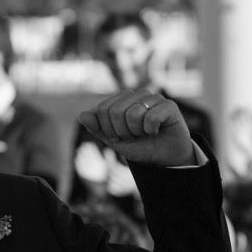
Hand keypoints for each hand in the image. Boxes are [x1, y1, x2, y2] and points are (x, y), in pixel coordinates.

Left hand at [78, 89, 198, 167]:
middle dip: (122, 131)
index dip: (108, 129)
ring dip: (137, 131)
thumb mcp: (114, 140)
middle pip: (116, 111)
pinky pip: (151, 117)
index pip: (102, 109)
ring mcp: (154, 98)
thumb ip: (97, 128)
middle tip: (134, 136)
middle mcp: (137, 94)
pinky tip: (157, 130)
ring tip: (145, 133)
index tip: (120, 136)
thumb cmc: (140, 145)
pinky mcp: (169, 105)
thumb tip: (82, 115)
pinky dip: (151, 130)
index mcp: (122, 99)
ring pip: (133, 113)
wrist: (164, 157)